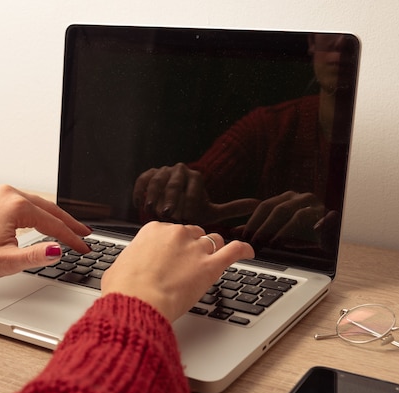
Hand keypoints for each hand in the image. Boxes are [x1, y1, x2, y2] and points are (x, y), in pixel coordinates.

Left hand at [0, 185, 91, 281]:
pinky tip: (40, 218)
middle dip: (69, 223)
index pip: (54, 224)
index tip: (84, 247)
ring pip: (35, 203)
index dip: (72, 238)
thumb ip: (35, 256)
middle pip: (48, 208)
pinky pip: (20, 201)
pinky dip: (35, 211)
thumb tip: (58, 250)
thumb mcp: (5, 262)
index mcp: (15, 207)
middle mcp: (8, 193)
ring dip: (52, 215)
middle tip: (85, 233)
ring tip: (67, 226)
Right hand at [101, 221, 254, 321]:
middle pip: (193, 233)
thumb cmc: (124, 289)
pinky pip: (234, 251)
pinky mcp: (210, 266)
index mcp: (153, 230)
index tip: (172, 253)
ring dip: (213, 249)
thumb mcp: (118, 268)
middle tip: (189, 261)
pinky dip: (243, 250)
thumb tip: (126, 270)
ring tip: (213, 258)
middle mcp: (176, 234)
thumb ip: (129, 263)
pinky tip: (248, 252)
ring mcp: (195, 248)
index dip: (173, 244)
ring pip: (213, 240)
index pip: (169, 230)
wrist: (137, 302)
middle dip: (192, 245)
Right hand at [133, 163, 257, 223]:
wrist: (169, 208)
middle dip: (171, 199)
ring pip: (158, 180)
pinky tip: (140, 203)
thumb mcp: (211, 211)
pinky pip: (143, 180)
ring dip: (155, 195)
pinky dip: (141, 191)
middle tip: (169, 214)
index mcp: (196, 176)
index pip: (193, 185)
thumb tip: (258, 204)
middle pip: (175, 182)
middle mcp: (180, 170)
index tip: (186, 216)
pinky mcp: (147, 175)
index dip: (189, 201)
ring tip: (153, 209)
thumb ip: (232, 208)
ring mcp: (162, 171)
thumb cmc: (190, 212)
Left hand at [232, 191, 325, 249]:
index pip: (265, 206)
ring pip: (296, 215)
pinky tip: (291, 243)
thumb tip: (233, 232)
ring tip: (271, 245)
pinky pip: (313, 223)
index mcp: (286, 198)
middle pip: (278, 210)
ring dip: (282, 232)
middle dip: (265, 228)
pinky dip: (302, 233)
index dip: (253, 222)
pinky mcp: (328, 216)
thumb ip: (257, 229)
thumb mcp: (275, 231)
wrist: (329, 240)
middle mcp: (301, 198)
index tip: (243, 237)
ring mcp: (316, 205)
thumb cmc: (299, 236)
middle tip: (255, 244)